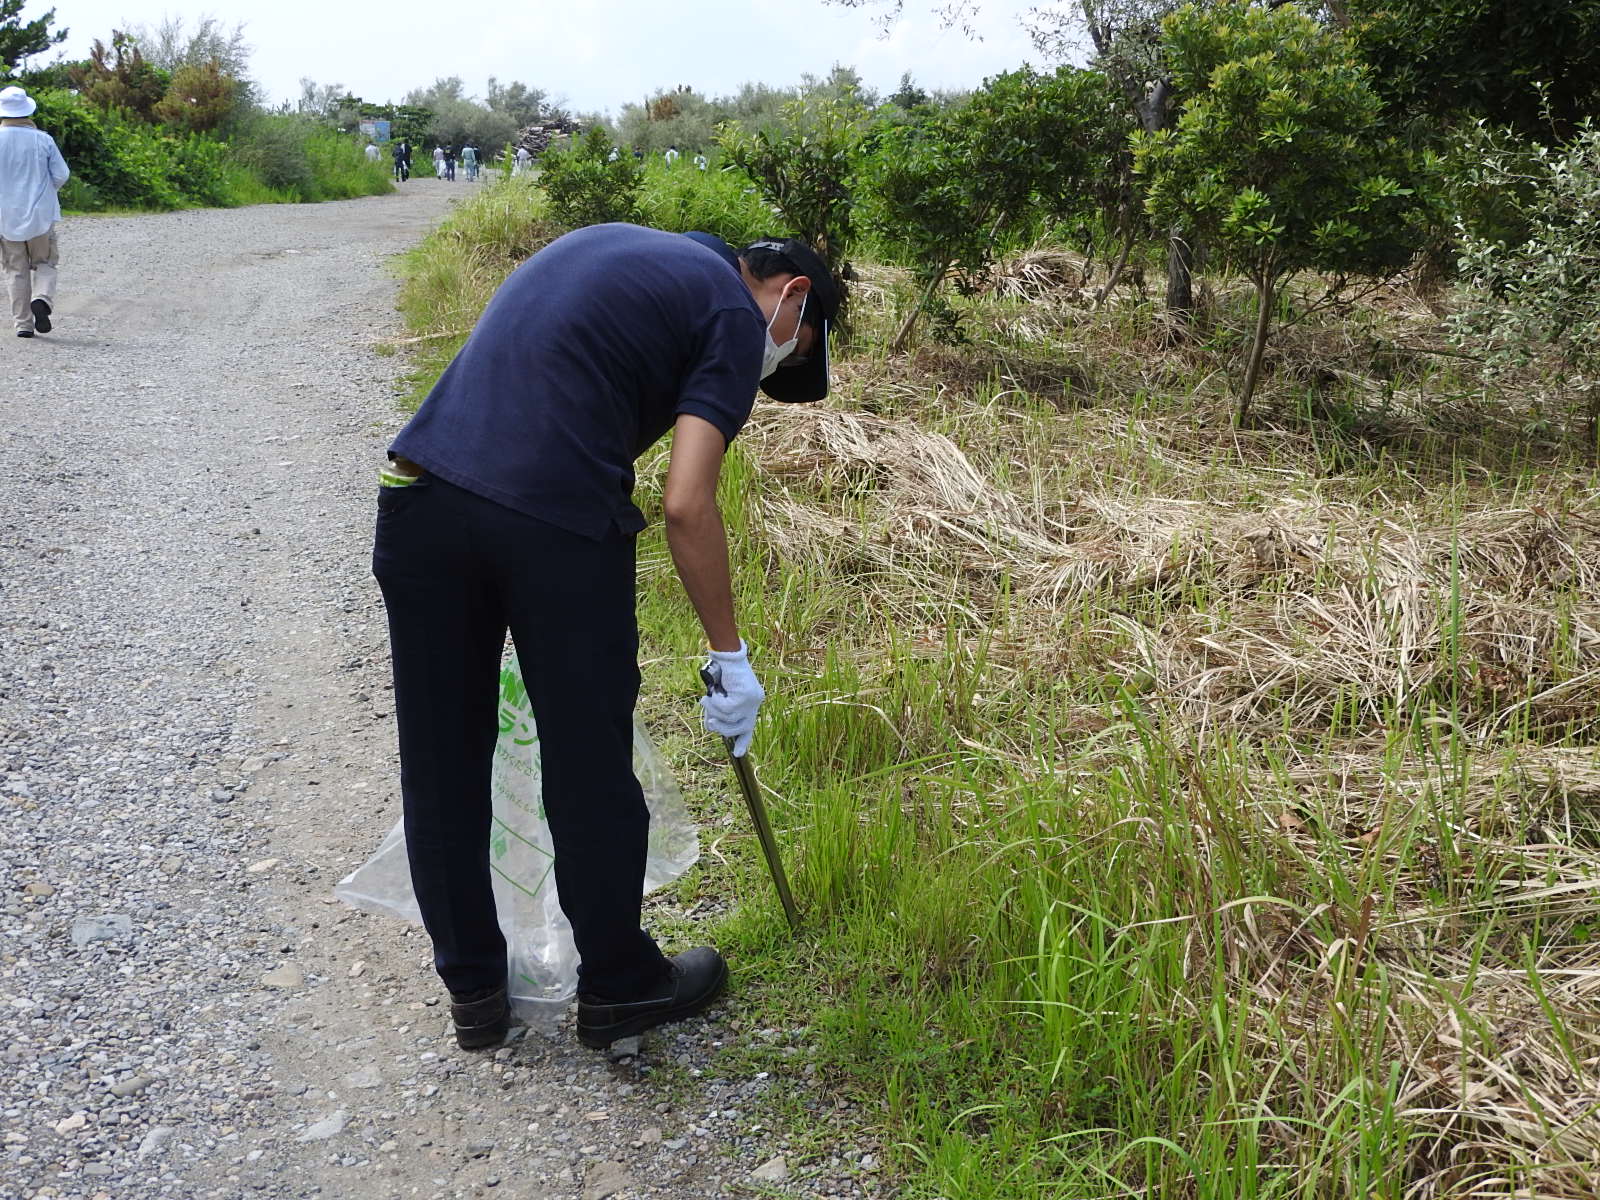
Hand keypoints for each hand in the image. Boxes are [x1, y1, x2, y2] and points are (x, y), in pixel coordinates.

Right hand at [699, 641, 764, 756]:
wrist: (727, 655)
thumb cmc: (721, 672)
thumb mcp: (719, 696)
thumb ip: (719, 711)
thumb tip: (711, 725)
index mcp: (751, 703)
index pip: (749, 727)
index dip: (743, 741)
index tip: (737, 754)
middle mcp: (755, 703)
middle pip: (739, 728)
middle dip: (721, 728)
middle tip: (710, 721)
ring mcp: (752, 700)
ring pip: (730, 718)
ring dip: (714, 710)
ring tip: (707, 698)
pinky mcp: (746, 697)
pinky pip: (726, 709)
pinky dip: (716, 702)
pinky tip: (714, 692)